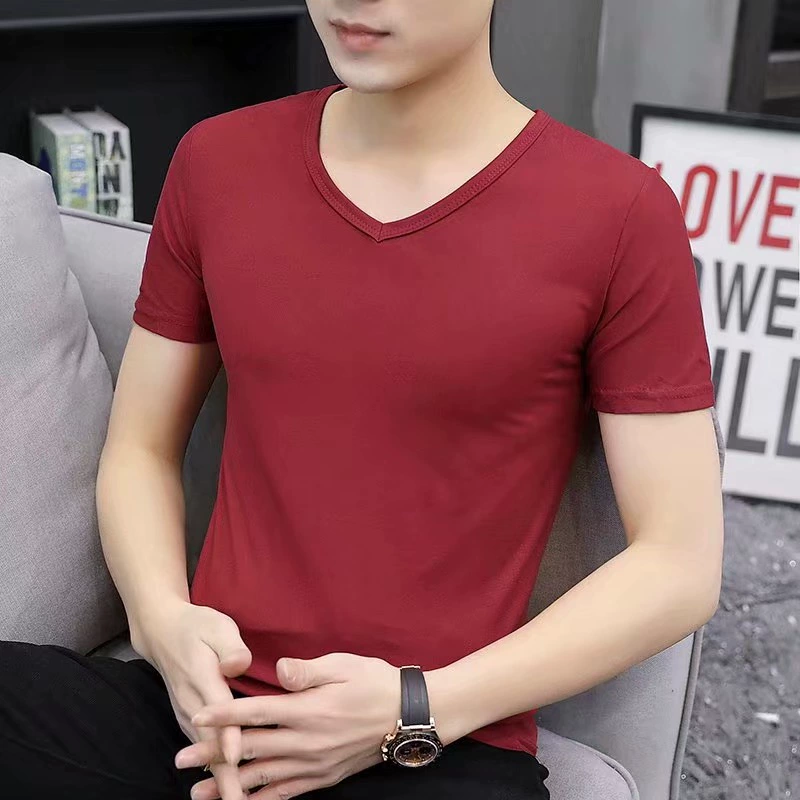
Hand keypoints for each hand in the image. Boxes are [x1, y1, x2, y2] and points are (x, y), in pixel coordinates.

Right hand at [132, 600, 252, 799]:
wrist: (162, 632)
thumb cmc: (197, 626)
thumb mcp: (217, 625)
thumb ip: (230, 646)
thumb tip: (239, 664)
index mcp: (202, 678)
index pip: (218, 711)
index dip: (226, 735)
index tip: (236, 759)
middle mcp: (192, 704)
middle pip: (210, 744)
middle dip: (225, 777)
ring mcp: (187, 715)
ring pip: (204, 752)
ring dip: (220, 781)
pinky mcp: (188, 721)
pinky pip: (202, 750)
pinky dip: (214, 771)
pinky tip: (229, 789)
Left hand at [174, 652, 401, 799]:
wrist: (408, 715)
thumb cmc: (375, 682)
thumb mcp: (344, 665)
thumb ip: (308, 671)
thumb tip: (278, 669)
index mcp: (309, 709)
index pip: (257, 712)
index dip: (225, 715)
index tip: (197, 717)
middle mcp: (308, 741)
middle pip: (252, 749)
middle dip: (213, 755)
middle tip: (181, 759)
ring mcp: (315, 764)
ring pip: (264, 778)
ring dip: (228, 785)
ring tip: (198, 793)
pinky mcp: (324, 778)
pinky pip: (287, 793)